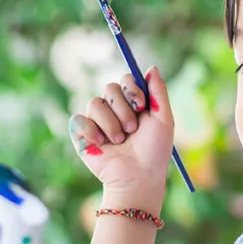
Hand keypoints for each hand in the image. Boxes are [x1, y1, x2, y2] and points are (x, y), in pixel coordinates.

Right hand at [69, 66, 174, 196]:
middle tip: (132, 129)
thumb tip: (152, 67)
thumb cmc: (154, 151)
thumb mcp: (163, 119)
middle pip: (109, 88)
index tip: (141, 106)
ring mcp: (97, 121)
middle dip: (123, 108)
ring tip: (120, 141)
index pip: (126, 80)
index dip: (132, 88)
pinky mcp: (82, 134)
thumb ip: (158, 92)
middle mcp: (114, 110)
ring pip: (95, 103)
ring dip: (111, 123)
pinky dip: (91, 130)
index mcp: (132, 104)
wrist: (138, 177)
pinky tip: (101, 144)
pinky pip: (78, 119)